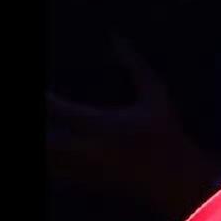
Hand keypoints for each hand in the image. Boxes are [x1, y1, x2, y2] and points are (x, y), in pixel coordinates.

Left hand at [46, 34, 214, 213]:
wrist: (177, 182)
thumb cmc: (167, 134)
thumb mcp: (157, 95)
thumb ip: (135, 66)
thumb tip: (117, 37)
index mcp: (100, 124)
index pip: (56, 108)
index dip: (46, 98)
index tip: (45, 91)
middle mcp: (86, 148)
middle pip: (47, 139)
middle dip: (43, 124)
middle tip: (46, 115)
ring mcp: (83, 169)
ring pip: (48, 160)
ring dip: (46, 145)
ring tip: (50, 129)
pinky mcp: (84, 183)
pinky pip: (57, 175)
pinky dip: (52, 163)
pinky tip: (55, 151)